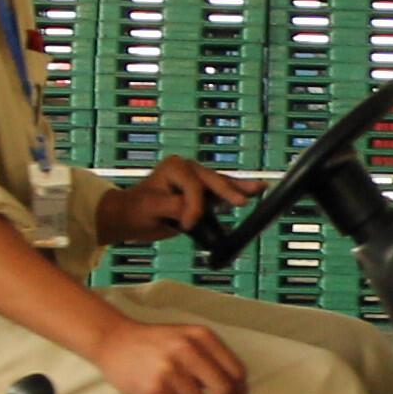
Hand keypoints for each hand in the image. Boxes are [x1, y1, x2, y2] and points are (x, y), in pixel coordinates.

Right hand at [94, 309, 246, 393]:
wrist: (114, 342)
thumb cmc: (153, 343)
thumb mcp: (185, 338)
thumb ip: (208, 356)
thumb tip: (232, 390)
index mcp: (202, 336)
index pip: (236, 369)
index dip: (241, 391)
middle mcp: (189, 350)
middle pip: (224, 389)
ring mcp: (171, 370)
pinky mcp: (156, 389)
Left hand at [106, 157, 253, 244]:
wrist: (130, 216)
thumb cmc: (137, 210)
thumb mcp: (153, 208)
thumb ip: (176, 207)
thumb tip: (196, 213)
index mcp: (175, 167)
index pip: (193, 187)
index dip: (193, 207)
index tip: (188, 226)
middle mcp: (188, 169)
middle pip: (213, 181)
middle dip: (230, 190)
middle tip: (244, 201)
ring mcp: (197, 180)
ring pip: (221, 184)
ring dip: (241, 188)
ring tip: (261, 187)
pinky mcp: (202, 193)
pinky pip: (221, 193)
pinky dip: (236, 193)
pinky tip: (255, 191)